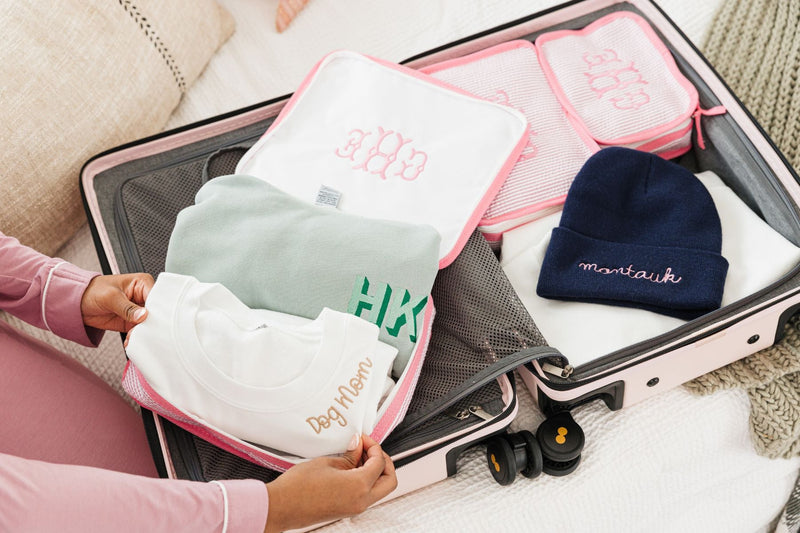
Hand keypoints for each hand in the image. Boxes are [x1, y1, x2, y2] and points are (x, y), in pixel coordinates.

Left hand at [80, 273, 154, 331]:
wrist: (78, 304)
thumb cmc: (92, 291)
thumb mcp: (110, 297)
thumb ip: (127, 307)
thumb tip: (142, 315)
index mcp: (142, 283)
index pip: (157, 296)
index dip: (158, 308)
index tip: (153, 318)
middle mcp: (143, 296)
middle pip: (157, 312)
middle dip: (150, 323)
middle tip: (142, 329)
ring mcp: (139, 310)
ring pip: (150, 324)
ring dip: (143, 333)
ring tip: (132, 336)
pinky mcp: (133, 322)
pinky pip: (140, 332)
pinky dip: (136, 338)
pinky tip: (130, 340)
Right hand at [264, 434, 397, 532]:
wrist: (280, 507)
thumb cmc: (298, 487)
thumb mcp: (327, 463)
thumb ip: (349, 455)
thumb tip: (358, 447)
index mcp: (358, 486)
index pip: (379, 463)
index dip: (374, 447)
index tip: (363, 439)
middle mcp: (361, 501)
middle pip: (389, 481)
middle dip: (383, 461)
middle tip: (369, 448)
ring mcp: (355, 508)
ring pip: (379, 489)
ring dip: (375, 471)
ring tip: (358, 456)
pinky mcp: (347, 510)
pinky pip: (367, 494)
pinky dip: (366, 480)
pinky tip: (351, 467)